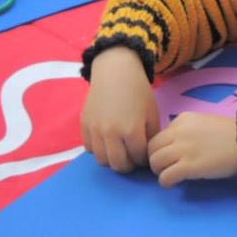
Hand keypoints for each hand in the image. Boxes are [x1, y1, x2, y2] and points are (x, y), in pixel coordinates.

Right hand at [81, 47, 160, 172]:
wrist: (115, 72)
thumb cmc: (138, 91)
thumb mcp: (152, 113)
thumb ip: (151, 137)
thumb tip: (148, 154)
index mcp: (131, 130)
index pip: (139, 158)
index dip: (144, 158)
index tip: (145, 153)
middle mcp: (111, 134)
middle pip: (119, 165)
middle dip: (129, 164)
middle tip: (132, 156)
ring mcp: (95, 130)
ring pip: (102, 160)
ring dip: (112, 159)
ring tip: (120, 149)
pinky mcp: (84, 125)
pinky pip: (90, 148)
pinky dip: (99, 149)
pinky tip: (107, 140)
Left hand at [147, 112, 236, 186]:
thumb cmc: (228, 134)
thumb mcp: (202, 122)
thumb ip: (185, 130)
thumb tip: (172, 145)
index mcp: (182, 120)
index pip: (158, 135)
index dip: (161, 148)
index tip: (169, 156)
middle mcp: (178, 132)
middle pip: (152, 148)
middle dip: (155, 160)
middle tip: (165, 168)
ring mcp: (182, 149)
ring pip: (155, 162)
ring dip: (159, 171)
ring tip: (169, 175)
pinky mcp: (189, 166)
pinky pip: (165, 176)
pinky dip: (165, 182)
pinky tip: (173, 184)